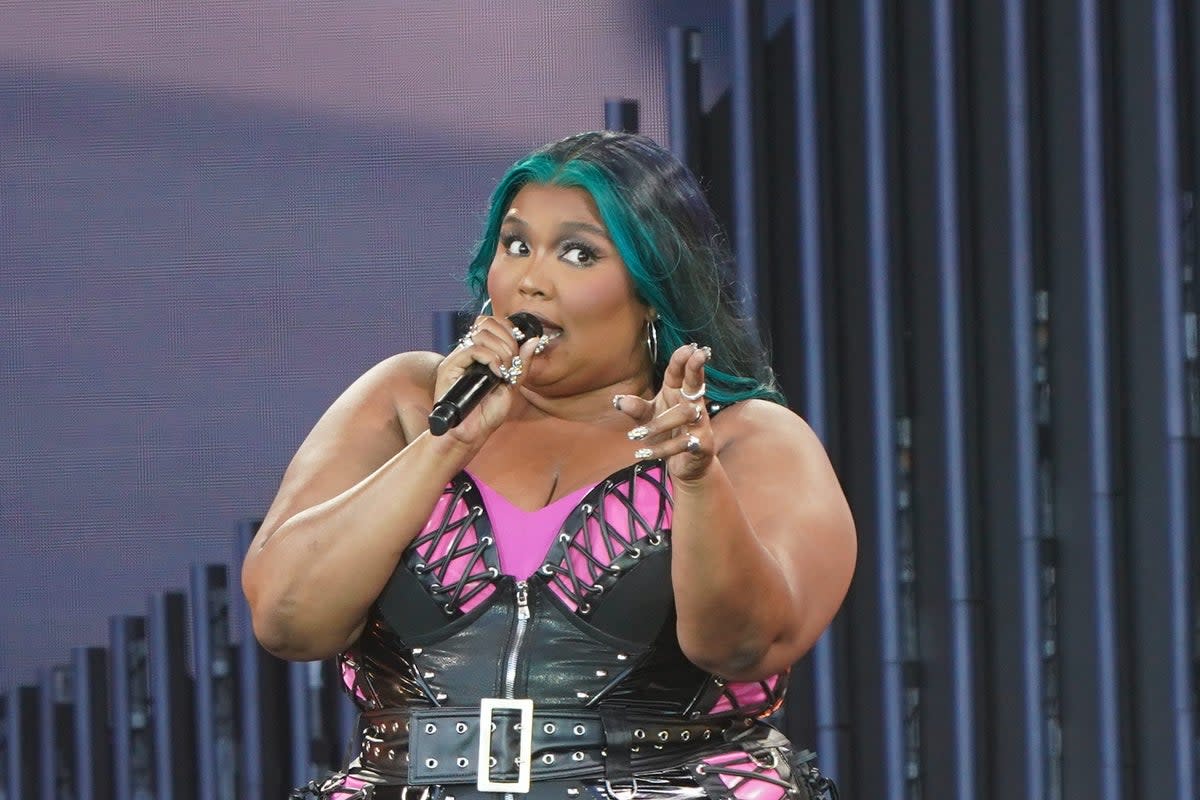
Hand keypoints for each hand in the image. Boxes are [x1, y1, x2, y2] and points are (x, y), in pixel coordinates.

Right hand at [432, 314, 539, 445]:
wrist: (471, 433)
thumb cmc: (487, 413)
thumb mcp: (512, 385)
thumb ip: (522, 363)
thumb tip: (534, 340)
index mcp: (481, 352)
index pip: (493, 323)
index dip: (508, 330)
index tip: (517, 351)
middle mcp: (467, 351)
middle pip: (487, 323)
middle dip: (507, 341)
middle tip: (511, 364)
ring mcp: (458, 358)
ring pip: (481, 334)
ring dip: (501, 351)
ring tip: (503, 371)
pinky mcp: (449, 367)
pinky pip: (473, 349)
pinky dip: (490, 358)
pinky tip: (496, 373)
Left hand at [614, 343, 712, 482]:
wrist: (686, 465)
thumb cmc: (667, 434)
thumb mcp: (647, 419)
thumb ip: (635, 408)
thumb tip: (618, 400)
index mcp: (678, 393)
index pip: (680, 373)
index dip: (684, 359)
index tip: (689, 346)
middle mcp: (692, 405)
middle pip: (696, 383)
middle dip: (696, 369)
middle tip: (698, 355)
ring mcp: (700, 424)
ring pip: (685, 414)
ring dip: (660, 423)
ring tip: (635, 434)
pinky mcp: (703, 445)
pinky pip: (684, 443)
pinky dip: (663, 449)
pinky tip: (644, 453)